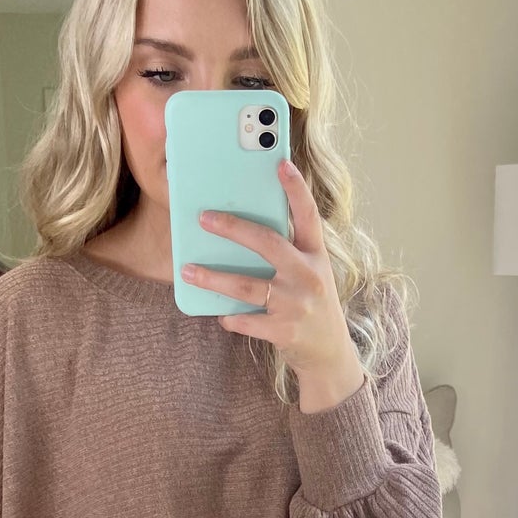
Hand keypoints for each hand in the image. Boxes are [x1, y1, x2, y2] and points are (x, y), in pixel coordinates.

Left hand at [180, 158, 361, 381]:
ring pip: (245, 286)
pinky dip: (230, 318)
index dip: (296, 189)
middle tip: (204, 218)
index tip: (281, 164)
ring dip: (212, 278)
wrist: (330, 353)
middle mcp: (308, 275)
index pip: (308, 215)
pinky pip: (245, 320)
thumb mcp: (311, 273)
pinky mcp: (283, 331)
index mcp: (316, 255)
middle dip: (233, 228)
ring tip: (187, 270)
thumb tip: (243, 231)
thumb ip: (289, 252)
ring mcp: (296, 304)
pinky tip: (220, 316)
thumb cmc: (313, 304)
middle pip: (267, 243)